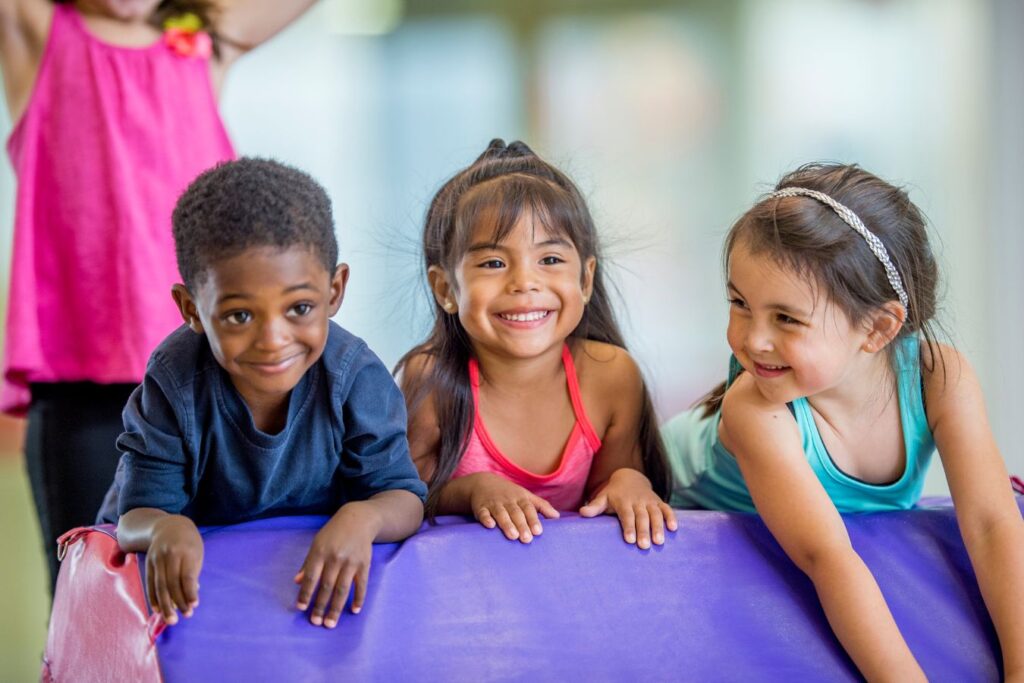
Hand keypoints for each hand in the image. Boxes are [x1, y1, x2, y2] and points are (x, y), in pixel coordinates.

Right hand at [145, 515, 202, 624]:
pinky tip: (158, 609)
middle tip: (183, 617)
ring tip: (170, 619)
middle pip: (171, 582)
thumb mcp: (196, 554)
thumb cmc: (189, 543)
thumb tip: (190, 598)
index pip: (187, 576)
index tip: (194, 606)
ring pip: (159, 585)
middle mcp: (169, 555)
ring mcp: (156, 558)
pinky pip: (150, 583)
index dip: (190, 592)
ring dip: (165, 604)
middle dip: (177, 602)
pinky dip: (153, 597)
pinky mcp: (148, 563)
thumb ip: (193, 574)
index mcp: (186, 551)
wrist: (169, 526)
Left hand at [294, 503, 377, 627]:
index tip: (301, 608)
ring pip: (342, 589)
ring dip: (336, 608)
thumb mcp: (317, 544)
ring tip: (330, 623)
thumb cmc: (333, 533)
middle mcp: (335, 557)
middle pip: (326, 586)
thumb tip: (296, 582)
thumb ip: (307, 563)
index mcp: (320, 552)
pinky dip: (358, 598)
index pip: (311, 577)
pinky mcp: (365, 564)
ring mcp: (351, 561)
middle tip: (316, 622)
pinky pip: (361, 585)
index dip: (305, 593)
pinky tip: (354, 610)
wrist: (358, 519)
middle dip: (320, 606)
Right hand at [466, 472, 559, 542]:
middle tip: (527, 539)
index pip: (528, 508)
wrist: (482, 482)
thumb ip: (541, 506)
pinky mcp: (480, 507)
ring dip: (506, 524)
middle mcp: (508, 501)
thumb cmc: (509, 493)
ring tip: (513, 536)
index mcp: (520, 498)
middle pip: (516, 512)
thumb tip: (557, 517)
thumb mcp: (526, 496)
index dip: (533, 519)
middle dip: (522, 525)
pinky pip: (483, 513)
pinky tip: (490, 525)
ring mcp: (494, 504)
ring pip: (501, 513)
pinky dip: (486, 518)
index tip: (538, 532)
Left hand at [579, 468, 677, 548]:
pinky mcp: (658, 502)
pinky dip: (671, 517)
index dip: (629, 527)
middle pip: (642, 517)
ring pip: (656, 513)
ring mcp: (649, 501)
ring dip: (658, 527)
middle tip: (644, 546)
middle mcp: (638, 501)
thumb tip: (581, 513)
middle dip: (644, 531)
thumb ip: (594, 507)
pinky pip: (667, 508)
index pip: (626, 515)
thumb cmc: (613, 494)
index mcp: (623, 501)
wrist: (629, 477)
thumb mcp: (603, 498)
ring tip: (659, 542)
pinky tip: (674, 528)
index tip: (630, 540)